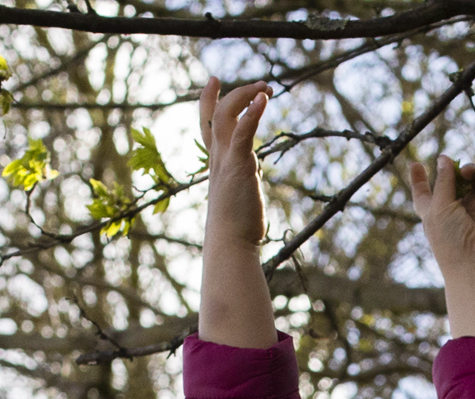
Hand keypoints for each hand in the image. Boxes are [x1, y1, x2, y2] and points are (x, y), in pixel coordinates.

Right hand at [199, 77, 270, 250]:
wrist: (230, 242)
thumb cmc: (236, 227)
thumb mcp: (237, 193)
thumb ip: (242, 176)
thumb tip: (252, 172)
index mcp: (216, 162)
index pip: (208, 124)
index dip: (208, 100)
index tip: (215, 81)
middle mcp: (218, 157)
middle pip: (216, 113)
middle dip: (233, 92)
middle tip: (259, 83)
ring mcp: (226, 159)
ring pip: (228, 114)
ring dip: (246, 95)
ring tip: (266, 88)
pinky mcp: (239, 164)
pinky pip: (244, 130)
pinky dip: (252, 111)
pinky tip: (264, 98)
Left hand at [404, 151, 474, 343]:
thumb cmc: (449, 239)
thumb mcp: (438, 206)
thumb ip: (443, 180)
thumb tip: (444, 158)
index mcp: (433, 210)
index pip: (423, 192)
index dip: (418, 178)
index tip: (415, 164)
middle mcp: (453, 206)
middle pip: (449, 178)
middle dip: (450, 168)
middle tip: (450, 164)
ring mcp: (473, 203)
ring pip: (470, 176)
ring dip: (467, 169)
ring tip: (467, 173)